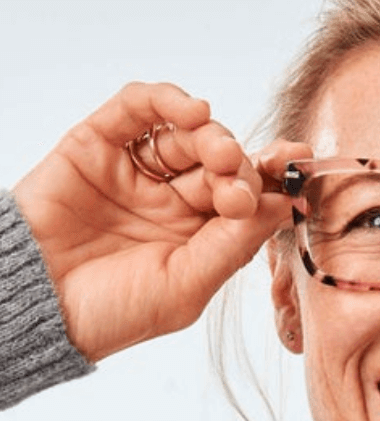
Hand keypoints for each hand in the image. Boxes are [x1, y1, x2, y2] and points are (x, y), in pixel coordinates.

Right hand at [13, 82, 310, 361]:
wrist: (35, 306)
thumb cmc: (113, 312)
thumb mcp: (186, 286)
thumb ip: (233, 245)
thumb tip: (283, 205)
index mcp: (201, 240)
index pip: (247, 201)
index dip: (273, 184)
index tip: (296, 173)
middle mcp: (174, 204)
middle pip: (224, 166)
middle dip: (243, 166)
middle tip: (241, 180)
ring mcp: (138, 174)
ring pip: (187, 135)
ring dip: (213, 136)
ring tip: (219, 152)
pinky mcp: (98, 147)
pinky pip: (137, 110)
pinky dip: (166, 101)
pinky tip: (191, 111)